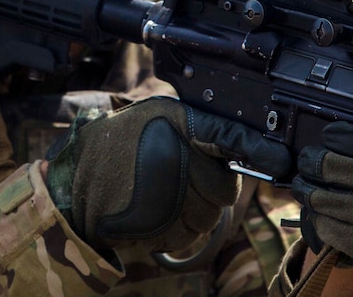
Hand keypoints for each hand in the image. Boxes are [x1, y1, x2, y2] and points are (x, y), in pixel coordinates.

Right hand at [45, 96, 290, 256]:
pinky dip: (176, 227)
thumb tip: (241, 147)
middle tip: (180, 178)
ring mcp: (167, 190)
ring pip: (209, 214)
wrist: (73, 180)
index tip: (279, 160)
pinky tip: (154, 210)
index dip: (256, 149)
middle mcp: (174, 154)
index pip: (227, 135)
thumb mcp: (154, 120)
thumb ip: (195, 128)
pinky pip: (189, 233)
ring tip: (161, 192)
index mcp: (174, 121)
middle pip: (224, 186)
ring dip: (192, 210)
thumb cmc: (115, 148)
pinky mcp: (160, 222)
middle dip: (210, 188)